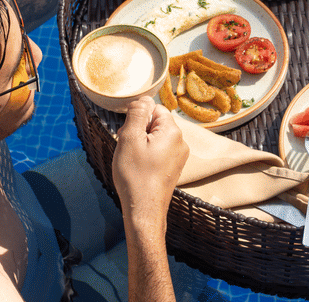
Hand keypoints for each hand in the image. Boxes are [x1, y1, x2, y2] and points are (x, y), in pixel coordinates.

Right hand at [112, 96, 188, 232]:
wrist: (144, 210)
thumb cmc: (135, 176)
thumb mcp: (130, 139)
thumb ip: (137, 114)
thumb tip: (144, 99)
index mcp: (173, 132)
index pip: (154, 109)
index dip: (137, 118)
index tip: (127, 133)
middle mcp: (181, 142)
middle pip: (155, 123)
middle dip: (138, 131)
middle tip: (128, 148)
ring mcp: (179, 156)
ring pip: (155, 138)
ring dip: (140, 144)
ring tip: (132, 160)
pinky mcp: (174, 168)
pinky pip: (159, 152)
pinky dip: (146, 156)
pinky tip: (138, 168)